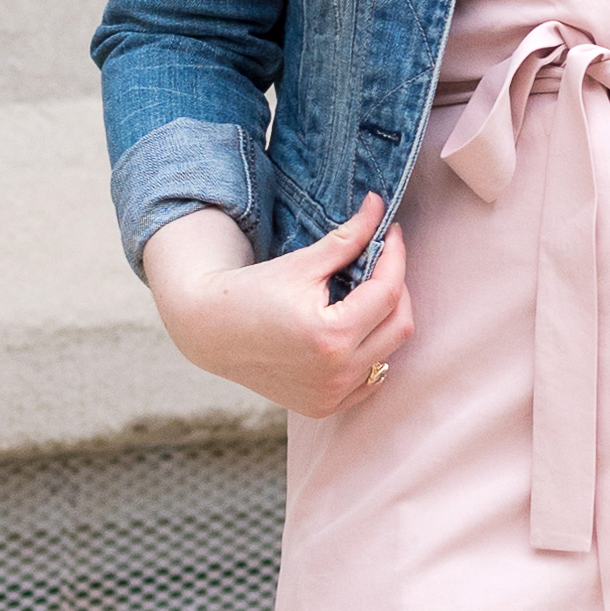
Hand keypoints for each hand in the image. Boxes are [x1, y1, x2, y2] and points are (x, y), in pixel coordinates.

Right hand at [140, 196, 416, 417]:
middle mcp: (336, 373)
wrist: (211, 332)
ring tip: (365, 292)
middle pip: (399, 325)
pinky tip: (355, 329)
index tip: (392, 232)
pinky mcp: (324, 406)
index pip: (388, 291)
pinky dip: (371, 353)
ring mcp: (331, 395)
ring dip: (384, 320)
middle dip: (396, 287)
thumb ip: (348, 237)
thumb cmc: (252, 291)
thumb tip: (379, 204)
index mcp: (332, 336)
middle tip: (381, 261)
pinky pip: (370, 380)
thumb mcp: (302, 263)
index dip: (395, 256)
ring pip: (389, 353)